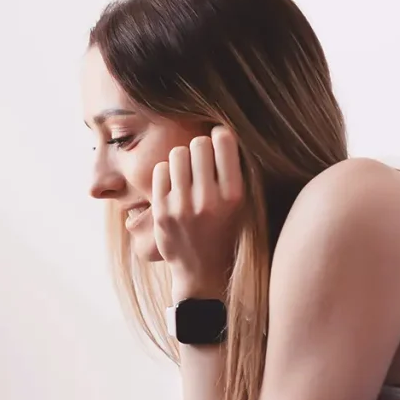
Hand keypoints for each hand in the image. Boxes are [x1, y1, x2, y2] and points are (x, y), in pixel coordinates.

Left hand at [152, 125, 244, 299]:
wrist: (202, 270)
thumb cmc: (224, 229)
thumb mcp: (240, 203)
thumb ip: (231, 170)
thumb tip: (218, 128)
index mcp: (234, 194)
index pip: (223, 140)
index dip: (219, 136)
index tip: (218, 142)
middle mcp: (209, 200)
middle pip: (198, 143)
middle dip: (199, 148)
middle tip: (201, 162)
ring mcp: (183, 207)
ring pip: (177, 153)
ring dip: (182, 159)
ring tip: (187, 174)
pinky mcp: (162, 212)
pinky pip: (160, 170)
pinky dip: (166, 173)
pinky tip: (174, 186)